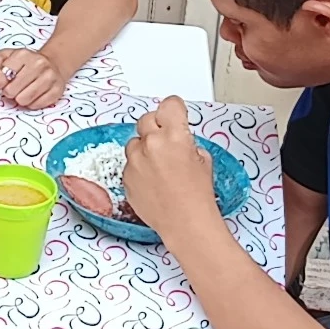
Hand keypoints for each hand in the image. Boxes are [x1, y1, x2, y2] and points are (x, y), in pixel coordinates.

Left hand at [0, 49, 66, 108]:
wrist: (54, 64)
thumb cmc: (27, 62)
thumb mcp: (8, 56)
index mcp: (23, 55)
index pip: (2, 76)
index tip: (2, 82)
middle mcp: (38, 64)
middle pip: (11, 91)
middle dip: (9, 92)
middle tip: (14, 87)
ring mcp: (49, 78)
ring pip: (24, 100)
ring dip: (20, 99)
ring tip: (23, 92)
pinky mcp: (57, 91)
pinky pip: (36, 105)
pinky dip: (32, 103)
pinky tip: (33, 95)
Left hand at [122, 97, 217, 238]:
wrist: (185, 223)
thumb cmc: (197, 196)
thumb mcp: (203, 161)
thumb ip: (187, 143)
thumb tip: (179, 141)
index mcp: (174, 136)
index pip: (170, 104)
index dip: (174, 110)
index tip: (175, 114)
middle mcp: (152, 144)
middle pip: (147, 119)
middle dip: (157, 128)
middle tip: (167, 142)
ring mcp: (135, 160)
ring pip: (135, 142)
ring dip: (145, 149)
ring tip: (160, 167)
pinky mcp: (126, 176)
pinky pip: (129, 163)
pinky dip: (139, 168)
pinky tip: (153, 181)